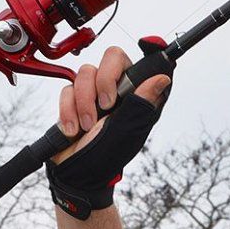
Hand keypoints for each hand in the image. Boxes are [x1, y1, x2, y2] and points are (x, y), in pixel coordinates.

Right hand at [53, 45, 173, 163]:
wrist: (75, 172)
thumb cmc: (105, 156)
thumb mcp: (127, 131)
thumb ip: (141, 103)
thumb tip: (162, 79)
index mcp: (136, 97)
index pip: (139, 64)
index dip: (131, 65)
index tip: (124, 82)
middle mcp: (117, 89)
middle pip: (111, 56)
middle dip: (103, 82)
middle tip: (105, 106)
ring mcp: (94, 92)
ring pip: (85, 72)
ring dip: (84, 103)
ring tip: (87, 127)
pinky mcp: (73, 98)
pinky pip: (67, 89)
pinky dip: (68, 111)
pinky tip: (73, 129)